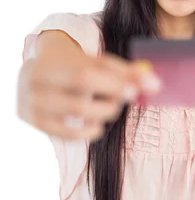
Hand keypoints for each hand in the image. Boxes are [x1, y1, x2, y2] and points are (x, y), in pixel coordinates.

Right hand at [17, 44, 161, 141]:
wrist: (33, 76)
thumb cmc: (71, 67)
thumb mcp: (94, 63)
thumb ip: (124, 72)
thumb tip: (155, 84)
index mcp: (48, 66)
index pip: (83, 77)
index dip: (112, 85)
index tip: (135, 90)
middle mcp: (36, 89)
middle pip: (80, 104)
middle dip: (110, 103)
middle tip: (124, 97)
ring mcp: (35, 109)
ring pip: (77, 119)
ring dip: (104, 114)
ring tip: (110, 107)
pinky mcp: (39, 126)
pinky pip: (71, 136)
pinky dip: (91, 131)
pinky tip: (97, 123)